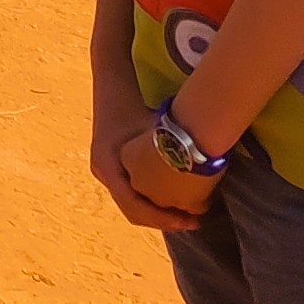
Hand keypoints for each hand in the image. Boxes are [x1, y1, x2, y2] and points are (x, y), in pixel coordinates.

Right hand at [91, 88, 197, 236]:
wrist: (112, 80)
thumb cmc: (131, 102)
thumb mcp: (151, 129)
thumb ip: (170, 153)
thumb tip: (201, 174)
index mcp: (108, 167)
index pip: (136, 207)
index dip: (164, 219)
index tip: (191, 221)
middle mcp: (103, 174)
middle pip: (134, 212)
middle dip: (164, 221)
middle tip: (194, 222)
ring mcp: (105, 171)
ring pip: (132, 205)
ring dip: (159, 214)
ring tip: (188, 216)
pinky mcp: (112, 167)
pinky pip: (132, 194)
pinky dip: (152, 202)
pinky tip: (173, 200)